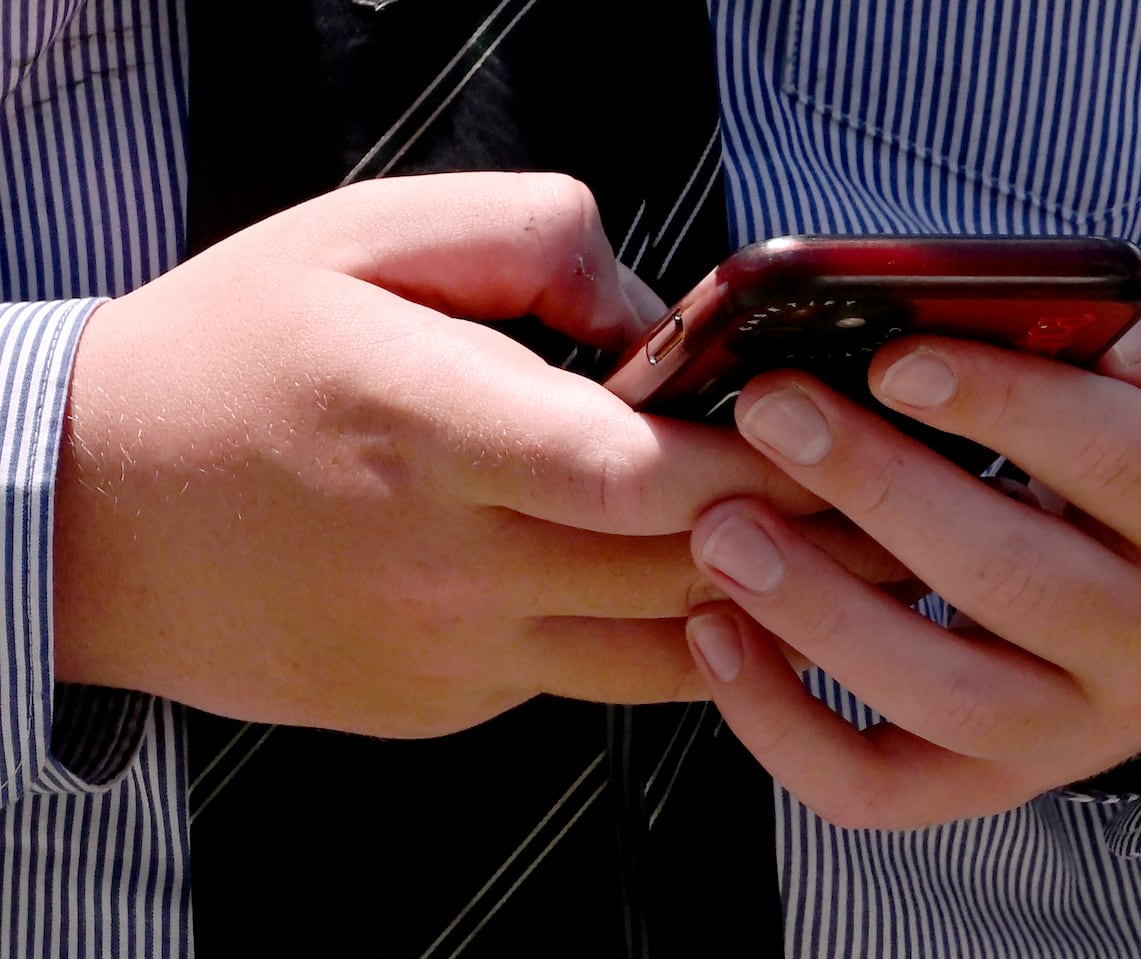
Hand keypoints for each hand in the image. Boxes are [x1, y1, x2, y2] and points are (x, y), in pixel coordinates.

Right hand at [53, 172, 901, 736]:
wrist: (98, 509)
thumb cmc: (226, 357)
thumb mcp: (362, 236)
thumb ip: (534, 242)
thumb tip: (657, 318)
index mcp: (428, 428)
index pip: (637, 471)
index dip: (757, 456)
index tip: (829, 420)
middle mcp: (446, 561)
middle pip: (679, 568)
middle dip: (806, 531)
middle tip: (897, 491)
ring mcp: (450, 652)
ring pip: (660, 648)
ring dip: (768, 601)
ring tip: (850, 552)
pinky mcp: (446, 701)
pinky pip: (596, 680)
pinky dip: (674, 639)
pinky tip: (719, 591)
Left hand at [683, 262, 1140, 828]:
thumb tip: (1128, 338)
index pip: (1115, 461)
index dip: (1001, 406)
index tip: (894, 359)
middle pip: (1010, 579)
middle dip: (876, 489)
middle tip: (772, 412)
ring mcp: (1071, 730)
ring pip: (939, 697)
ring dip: (816, 613)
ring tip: (722, 529)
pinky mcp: (989, 781)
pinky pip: (878, 787)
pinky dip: (784, 728)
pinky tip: (718, 634)